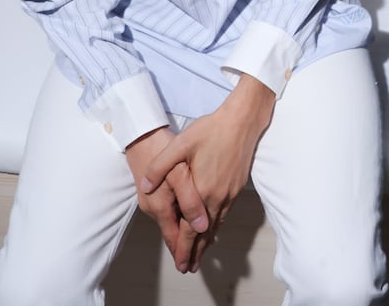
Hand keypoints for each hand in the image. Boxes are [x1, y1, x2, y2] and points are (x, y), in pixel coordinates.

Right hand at [125, 126, 200, 259]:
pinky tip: (186, 220)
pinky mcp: (152, 190)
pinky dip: (178, 219)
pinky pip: (167, 211)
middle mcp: (152, 206)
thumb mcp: (179, 172)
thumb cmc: (162, 148)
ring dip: (182, 233)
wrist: (141, 133)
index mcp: (159, 205)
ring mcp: (150, 198)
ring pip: (170, 221)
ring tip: (195, 245)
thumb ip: (190, 199)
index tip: (190, 266)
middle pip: (171, 232)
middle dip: (184, 247)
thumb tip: (201, 225)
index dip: (184, 251)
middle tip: (194, 263)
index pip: (173, 236)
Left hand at [138, 78, 274, 272]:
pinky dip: (218, 225)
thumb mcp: (180, 145)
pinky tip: (215, 226)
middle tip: (191, 268)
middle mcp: (219, 197)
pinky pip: (225, 213)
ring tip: (202, 254)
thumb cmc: (211, 130)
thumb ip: (160, 167)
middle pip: (206, 233)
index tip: (182, 264)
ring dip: (208, 241)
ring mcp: (230, 192)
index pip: (192, 229)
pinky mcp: (237, 186)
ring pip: (217, 224)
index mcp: (203, 191)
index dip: (184, 248)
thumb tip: (146, 186)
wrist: (242, 120)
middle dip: (197, 252)